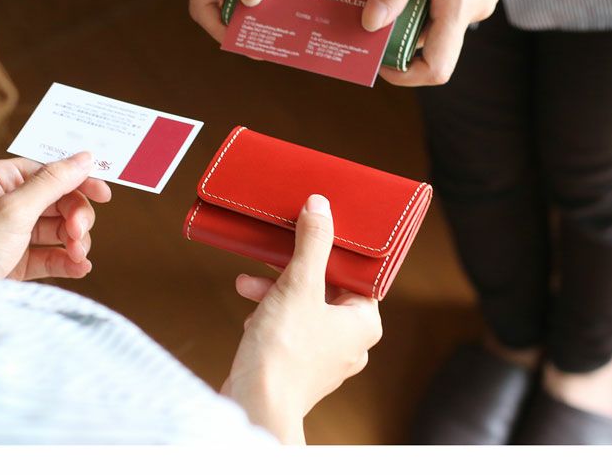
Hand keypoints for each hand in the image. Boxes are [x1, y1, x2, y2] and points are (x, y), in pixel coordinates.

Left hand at [0, 152, 111, 279]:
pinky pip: (52, 254)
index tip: (105, 195)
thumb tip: (85, 157)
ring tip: (78, 257)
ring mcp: (13, 233)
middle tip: (78, 235)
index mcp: (0, 180)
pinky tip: (80, 268)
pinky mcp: (17, 260)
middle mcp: (7, 202)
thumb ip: (53, 183)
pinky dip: (68, 260)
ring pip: (60, 229)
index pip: (50, 172)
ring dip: (75, 241)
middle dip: (75, 218)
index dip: (78, 182)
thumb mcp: (14, 210)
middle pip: (59, 201)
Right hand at [222, 194, 381, 443]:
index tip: (311, 233)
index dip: (332, 251)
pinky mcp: (297, 368)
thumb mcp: (299, 284)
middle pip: (325, 288)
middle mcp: (349, 343)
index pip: (355, 275)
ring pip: (303, 308)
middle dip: (292, 270)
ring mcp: (323, 358)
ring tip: (249, 282)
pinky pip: (288, 329)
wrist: (256, 405)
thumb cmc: (285, 351)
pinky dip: (269, 313)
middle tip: (274, 255)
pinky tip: (249, 310)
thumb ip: (313, 243)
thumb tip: (321, 207)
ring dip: (275, 290)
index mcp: (362, 323)